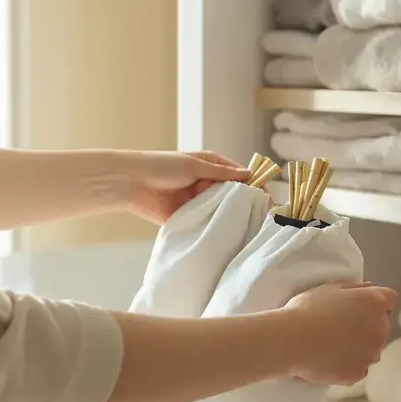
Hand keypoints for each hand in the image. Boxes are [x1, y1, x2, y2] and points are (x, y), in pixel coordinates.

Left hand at [123, 151, 252, 224]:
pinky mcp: (187, 218)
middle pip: (233, 196)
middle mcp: (206, 184)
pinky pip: (205, 224)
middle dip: (245, 204)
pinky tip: (227, 236)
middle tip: (262, 217)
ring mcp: (197, 202)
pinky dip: (215, 228)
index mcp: (210, 166)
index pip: (239, 176)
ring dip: (230, 218)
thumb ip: (222, 173)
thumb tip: (249, 176)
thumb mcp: (195, 165)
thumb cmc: (161, 166)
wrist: (131, 183)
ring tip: (249, 228)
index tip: (269, 199)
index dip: (254, 186)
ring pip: (221, 211)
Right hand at [282, 281, 396, 385]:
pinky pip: (359, 368)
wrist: (291, 341)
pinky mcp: (358, 374)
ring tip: (334, 345)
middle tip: (341, 325)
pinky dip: (350, 364)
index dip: (374, 301)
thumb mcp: (329, 287)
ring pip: (372, 349)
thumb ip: (355, 286)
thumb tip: (369, 288)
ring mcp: (371, 354)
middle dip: (367, 325)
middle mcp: (380, 329)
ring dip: (360, 347)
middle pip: (381, 325)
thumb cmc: (307, 309)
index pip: (390, 298)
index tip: (358, 305)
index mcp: (375, 303)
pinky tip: (331, 359)